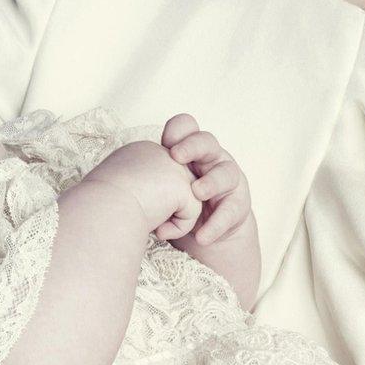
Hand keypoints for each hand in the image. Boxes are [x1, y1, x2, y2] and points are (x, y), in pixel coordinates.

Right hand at [82, 140, 202, 240]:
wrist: (99, 212)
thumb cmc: (98, 208)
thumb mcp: (116, 190)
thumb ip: (136, 188)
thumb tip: (151, 204)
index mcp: (139, 152)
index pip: (157, 180)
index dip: (144, 200)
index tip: (124, 207)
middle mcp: (158, 152)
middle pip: (173, 189)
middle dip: (161, 209)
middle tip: (135, 215)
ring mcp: (172, 165)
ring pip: (185, 200)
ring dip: (169, 219)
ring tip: (145, 221)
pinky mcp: (183, 184)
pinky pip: (192, 212)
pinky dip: (177, 228)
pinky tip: (157, 227)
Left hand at [160, 115, 251, 247]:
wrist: (207, 229)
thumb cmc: (178, 199)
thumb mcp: (166, 186)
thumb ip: (151, 182)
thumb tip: (126, 193)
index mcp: (191, 149)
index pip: (187, 127)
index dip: (178, 130)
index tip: (163, 142)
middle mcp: (211, 158)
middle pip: (207, 142)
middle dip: (192, 146)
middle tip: (176, 156)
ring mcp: (228, 179)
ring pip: (226, 172)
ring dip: (210, 182)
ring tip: (196, 193)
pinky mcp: (238, 204)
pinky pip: (230, 210)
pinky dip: (215, 224)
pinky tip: (202, 236)